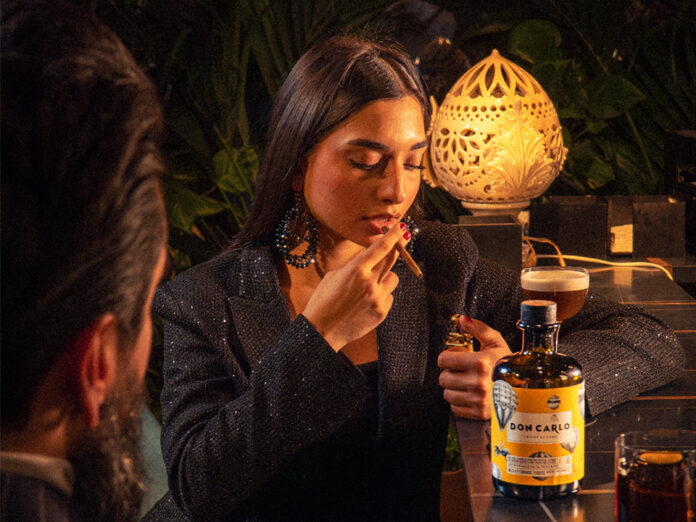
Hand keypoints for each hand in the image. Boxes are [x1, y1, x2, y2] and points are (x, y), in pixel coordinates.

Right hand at [303, 223, 409, 350]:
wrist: (323, 330)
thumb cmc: (324, 300)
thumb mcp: (335, 276)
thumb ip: (355, 265)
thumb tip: (370, 256)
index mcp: (356, 270)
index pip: (380, 248)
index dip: (394, 235)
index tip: (402, 227)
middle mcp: (369, 282)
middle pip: (391, 260)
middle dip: (397, 250)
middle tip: (401, 243)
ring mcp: (377, 298)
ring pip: (393, 279)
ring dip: (385, 279)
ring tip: (370, 287)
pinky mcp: (381, 312)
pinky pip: (389, 297)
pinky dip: (381, 296)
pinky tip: (366, 303)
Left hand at [438, 316, 511, 418]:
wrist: (526, 389)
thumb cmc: (507, 364)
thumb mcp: (495, 342)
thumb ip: (478, 329)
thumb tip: (462, 319)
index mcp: (480, 362)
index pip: (443, 360)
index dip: (448, 357)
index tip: (456, 357)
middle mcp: (478, 383)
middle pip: (443, 378)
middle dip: (450, 373)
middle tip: (462, 370)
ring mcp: (479, 400)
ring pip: (447, 394)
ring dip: (454, 388)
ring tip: (468, 382)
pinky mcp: (479, 413)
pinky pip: (455, 408)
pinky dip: (460, 402)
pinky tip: (471, 394)